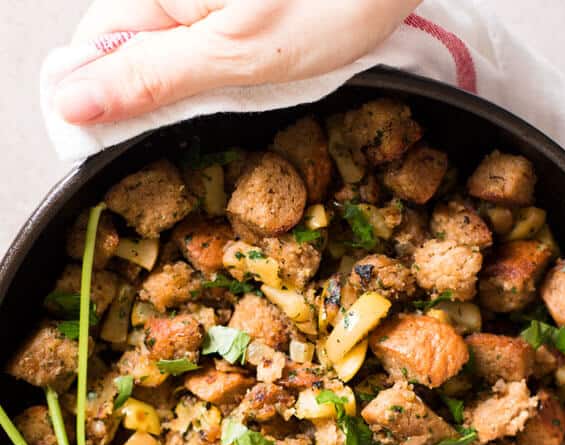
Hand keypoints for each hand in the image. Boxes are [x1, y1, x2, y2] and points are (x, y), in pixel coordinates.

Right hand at [54, 0, 417, 124]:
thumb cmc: (332, 0)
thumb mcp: (237, 56)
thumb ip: (151, 77)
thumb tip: (72, 102)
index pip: (90, 50)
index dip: (101, 103)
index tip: (120, 150)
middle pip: (120, 45)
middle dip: (146, 93)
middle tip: (194, 119)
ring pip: (156, 43)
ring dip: (179, 82)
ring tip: (228, 92)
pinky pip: (192, 32)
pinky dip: (206, 63)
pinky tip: (238, 73)